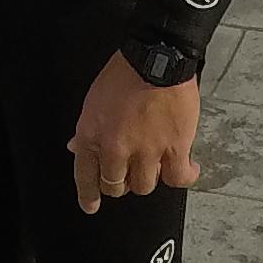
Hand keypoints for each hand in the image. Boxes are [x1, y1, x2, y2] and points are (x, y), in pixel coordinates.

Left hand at [68, 51, 200, 213]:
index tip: (91, 206)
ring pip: (144, 186)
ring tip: (156, 164)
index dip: (88, 195)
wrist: (157, 56)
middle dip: (121, 182)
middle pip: (116, 186)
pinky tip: (187, 168)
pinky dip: (184, 176)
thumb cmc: (124, 72)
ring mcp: (146, 152)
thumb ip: (87, 129)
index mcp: (92, 135)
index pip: (85, 176)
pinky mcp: (175, 149)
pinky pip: (178, 178)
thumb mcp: (94, 99)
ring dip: (148, 177)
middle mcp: (116, 149)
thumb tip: (76, 148)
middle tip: (129, 171)